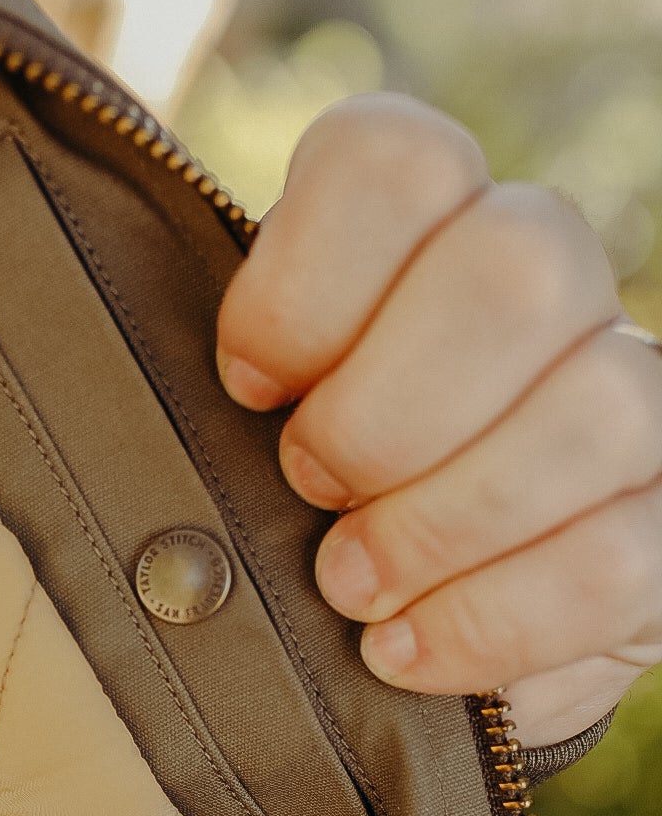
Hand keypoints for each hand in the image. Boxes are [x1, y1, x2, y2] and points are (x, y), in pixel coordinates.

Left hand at [215, 91, 661, 747]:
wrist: (401, 624)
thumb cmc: (295, 509)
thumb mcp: (240, 436)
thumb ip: (233, 396)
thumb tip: (196, 428)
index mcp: (427, 226)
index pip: (396, 161)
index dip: (304, 282)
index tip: (245, 388)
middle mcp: (551, 286)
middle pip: (516, 265)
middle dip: (385, 410)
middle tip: (310, 491)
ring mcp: (632, 397)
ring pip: (592, 409)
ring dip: (442, 522)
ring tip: (348, 590)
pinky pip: (617, 561)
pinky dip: (489, 621)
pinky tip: (401, 653)